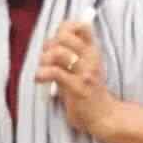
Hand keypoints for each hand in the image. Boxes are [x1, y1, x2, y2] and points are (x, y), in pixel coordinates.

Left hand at [33, 20, 115, 136]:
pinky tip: (39, 79)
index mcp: (93, 51)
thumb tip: (49, 43)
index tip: (56, 42)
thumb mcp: (84, 68)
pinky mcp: (77, 87)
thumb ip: (72, 55)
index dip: (64, 29)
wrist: (103, 116)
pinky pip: (55, 72)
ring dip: (44, 59)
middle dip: (49, 44)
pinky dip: (42, 73)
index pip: (81, 27)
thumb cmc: (89, 92)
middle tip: (46, 59)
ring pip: (59, 52)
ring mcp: (85, 72)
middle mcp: (91, 58)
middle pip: (65, 36)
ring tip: (42, 70)